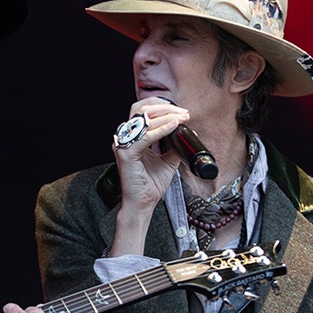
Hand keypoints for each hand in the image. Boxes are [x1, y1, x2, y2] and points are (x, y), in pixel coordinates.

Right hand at [110, 99, 189, 255]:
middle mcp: (127, 138)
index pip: (146, 113)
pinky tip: (173, 127)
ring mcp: (125, 145)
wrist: (143, 204)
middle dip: (165, 108)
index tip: (183, 113)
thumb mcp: (168, 161)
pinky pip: (145, 137)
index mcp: (134, 137)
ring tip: (182, 119)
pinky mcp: (126, 154)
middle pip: (142, 110)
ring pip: (144, 120)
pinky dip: (161, 130)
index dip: (164, 108)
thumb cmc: (150, 185)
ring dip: (166, 117)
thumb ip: (174, 146)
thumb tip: (188, 133)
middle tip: (184, 113)